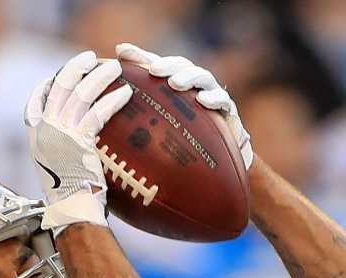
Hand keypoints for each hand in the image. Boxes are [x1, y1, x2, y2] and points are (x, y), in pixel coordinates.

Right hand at [25, 51, 132, 231]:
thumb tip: (79, 141)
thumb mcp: (58, 169)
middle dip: (76, 67)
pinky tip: (126, 94)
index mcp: (36, 136)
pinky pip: (97, 114)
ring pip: (80, 94)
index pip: (34, 101)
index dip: (47, 84)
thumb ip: (63, 149)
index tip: (58, 74)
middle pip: (59, 87)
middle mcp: (44, 130)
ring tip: (115, 67)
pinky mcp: (78, 142)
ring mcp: (60, 134)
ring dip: (99, 76)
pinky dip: (112, 101)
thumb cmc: (72, 198)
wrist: (72, 213)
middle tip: (91, 57)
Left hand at [115, 43, 254, 170]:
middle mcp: (196, 83)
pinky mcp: (227, 110)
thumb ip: (142, 84)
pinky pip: (223, 100)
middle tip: (154, 71)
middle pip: (184, 66)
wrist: (216, 158)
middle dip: (169, 67)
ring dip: (190, 78)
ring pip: (204, 78)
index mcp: (178, 79)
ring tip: (176, 84)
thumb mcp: (160, 109)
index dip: (144, 56)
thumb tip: (118, 53)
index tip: (123, 54)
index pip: (161, 63)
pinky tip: (203, 101)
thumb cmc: (185, 129)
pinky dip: (214, 98)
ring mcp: (213, 94)